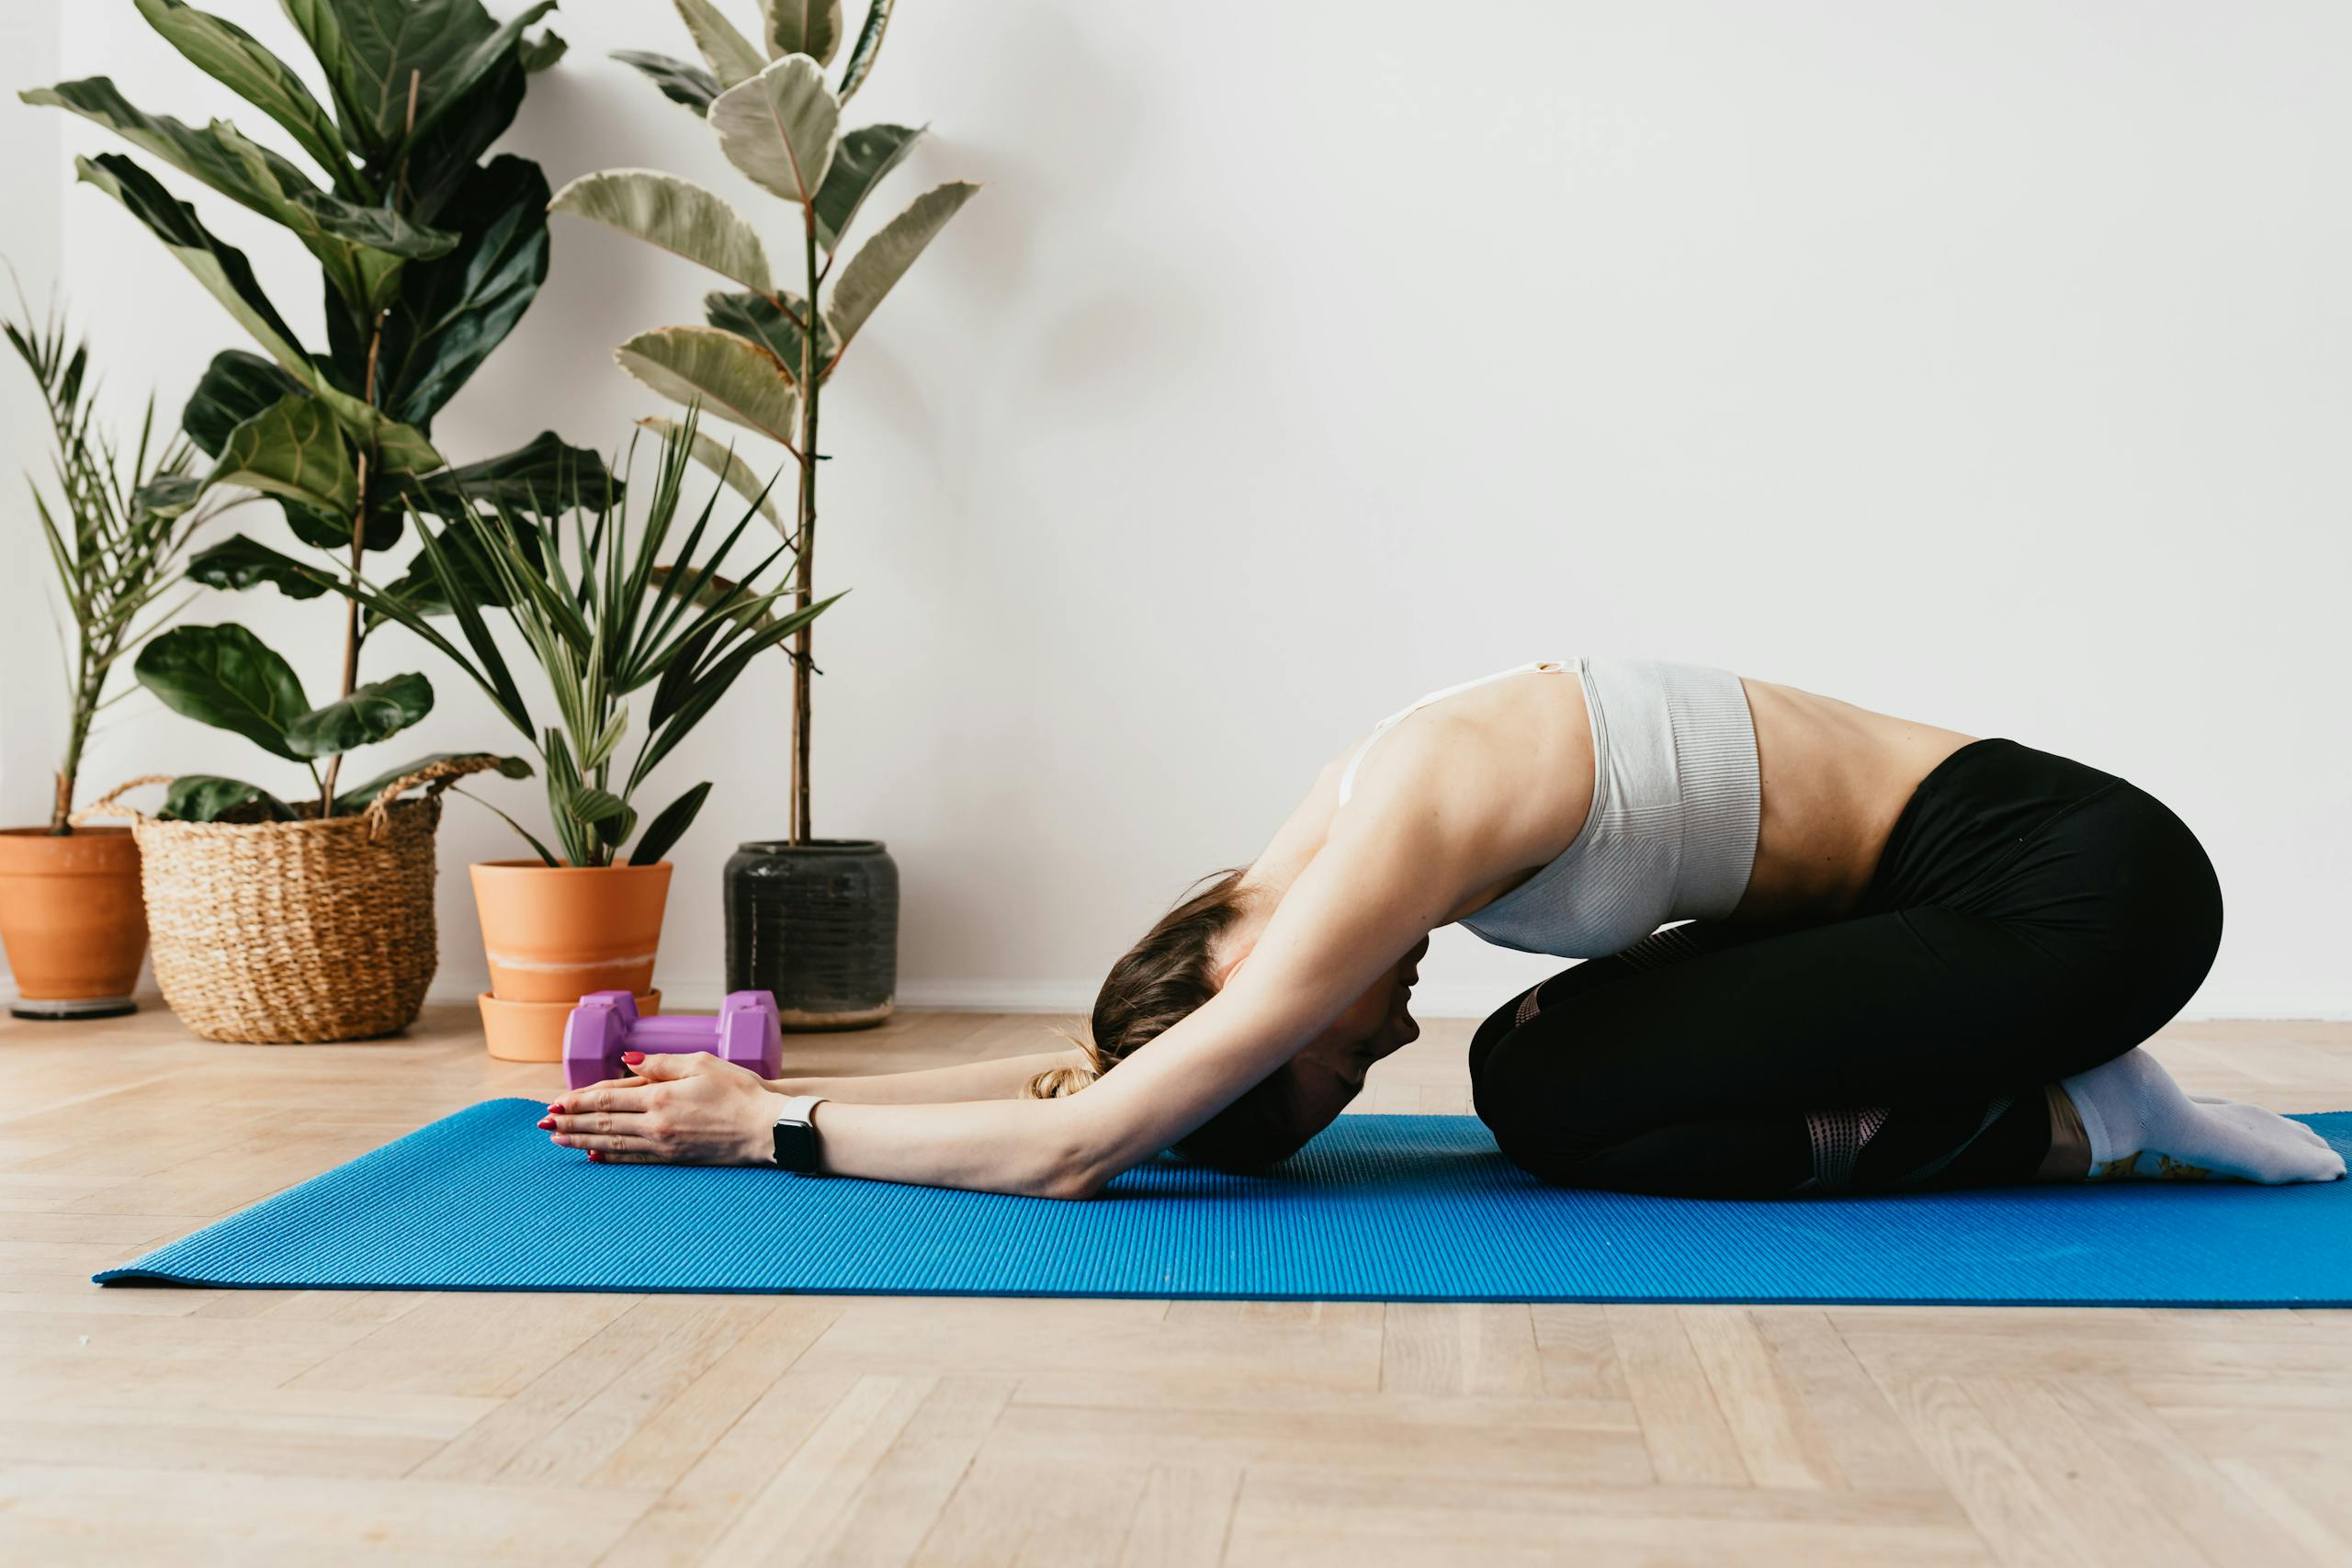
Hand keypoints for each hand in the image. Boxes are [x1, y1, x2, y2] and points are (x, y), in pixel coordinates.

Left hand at [542, 1051, 776, 1165]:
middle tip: (544, 1122)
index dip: (578, 1099)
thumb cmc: (740, 1090)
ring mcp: (664, 1145)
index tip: (556, 1101)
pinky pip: (634, 1159)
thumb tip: (625, 1061)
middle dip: (570, 1121)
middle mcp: (656, 1123)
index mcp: (660, 1096)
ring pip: (612, 1142)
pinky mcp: (675, 1159)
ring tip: (558, 1138)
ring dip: (582, 1140)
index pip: (607, 1097)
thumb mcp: (701, 1063)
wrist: (766, 1128)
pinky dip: (609, 1157)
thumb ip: (660, 1063)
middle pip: (603, 1122)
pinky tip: (594, 1156)